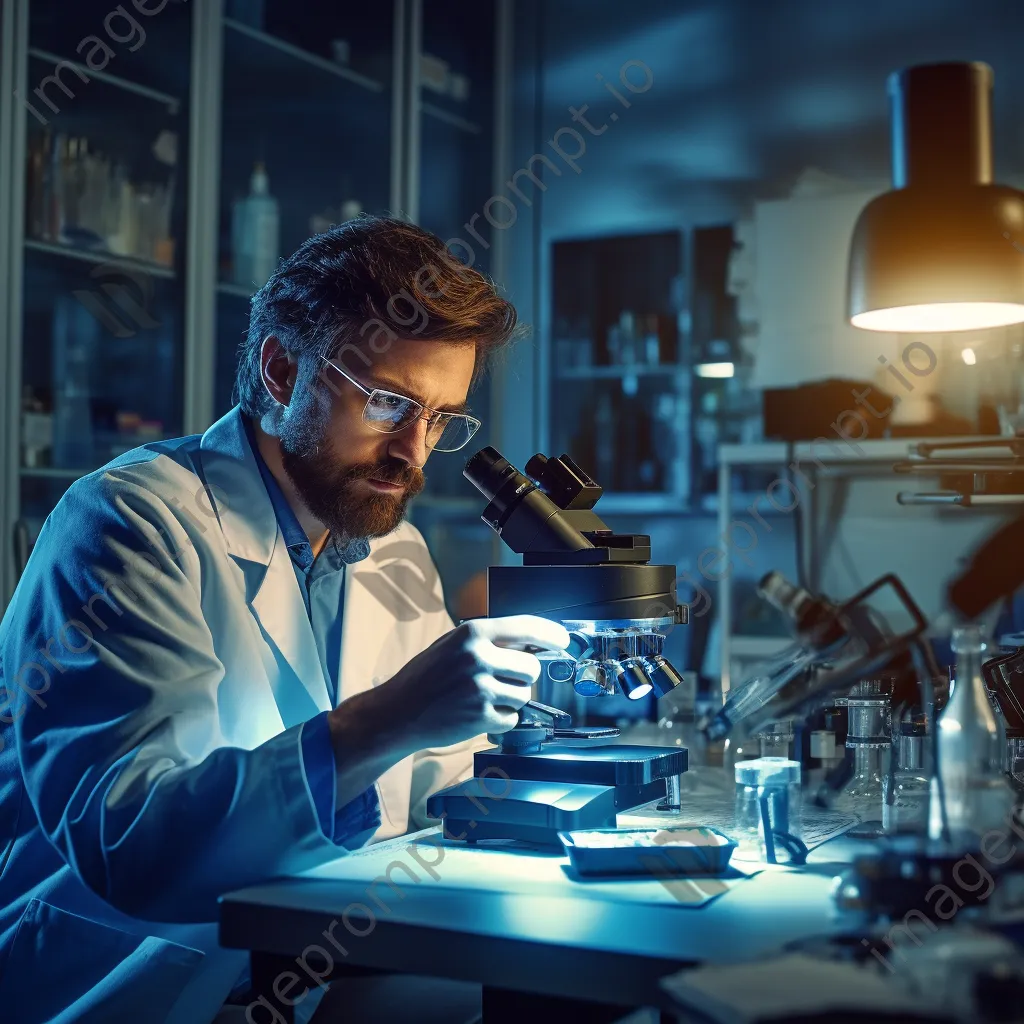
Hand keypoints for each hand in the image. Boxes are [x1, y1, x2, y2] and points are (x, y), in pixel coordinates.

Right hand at [377, 615, 570, 752]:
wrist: (398, 712)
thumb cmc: (426, 676)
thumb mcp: (452, 644)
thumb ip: (487, 640)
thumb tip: (530, 641)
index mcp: (472, 633)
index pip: (526, 628)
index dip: (552, 635)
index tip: (563, 641)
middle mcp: (478, 658)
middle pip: (531, 667)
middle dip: (523, 675)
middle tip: (504, 679)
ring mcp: (480, 689)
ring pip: (524, 694)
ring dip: (512, 699)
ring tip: (485, 697)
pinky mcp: (481, 718)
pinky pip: (512, 718)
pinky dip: (502, 719)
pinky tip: (479, 713)